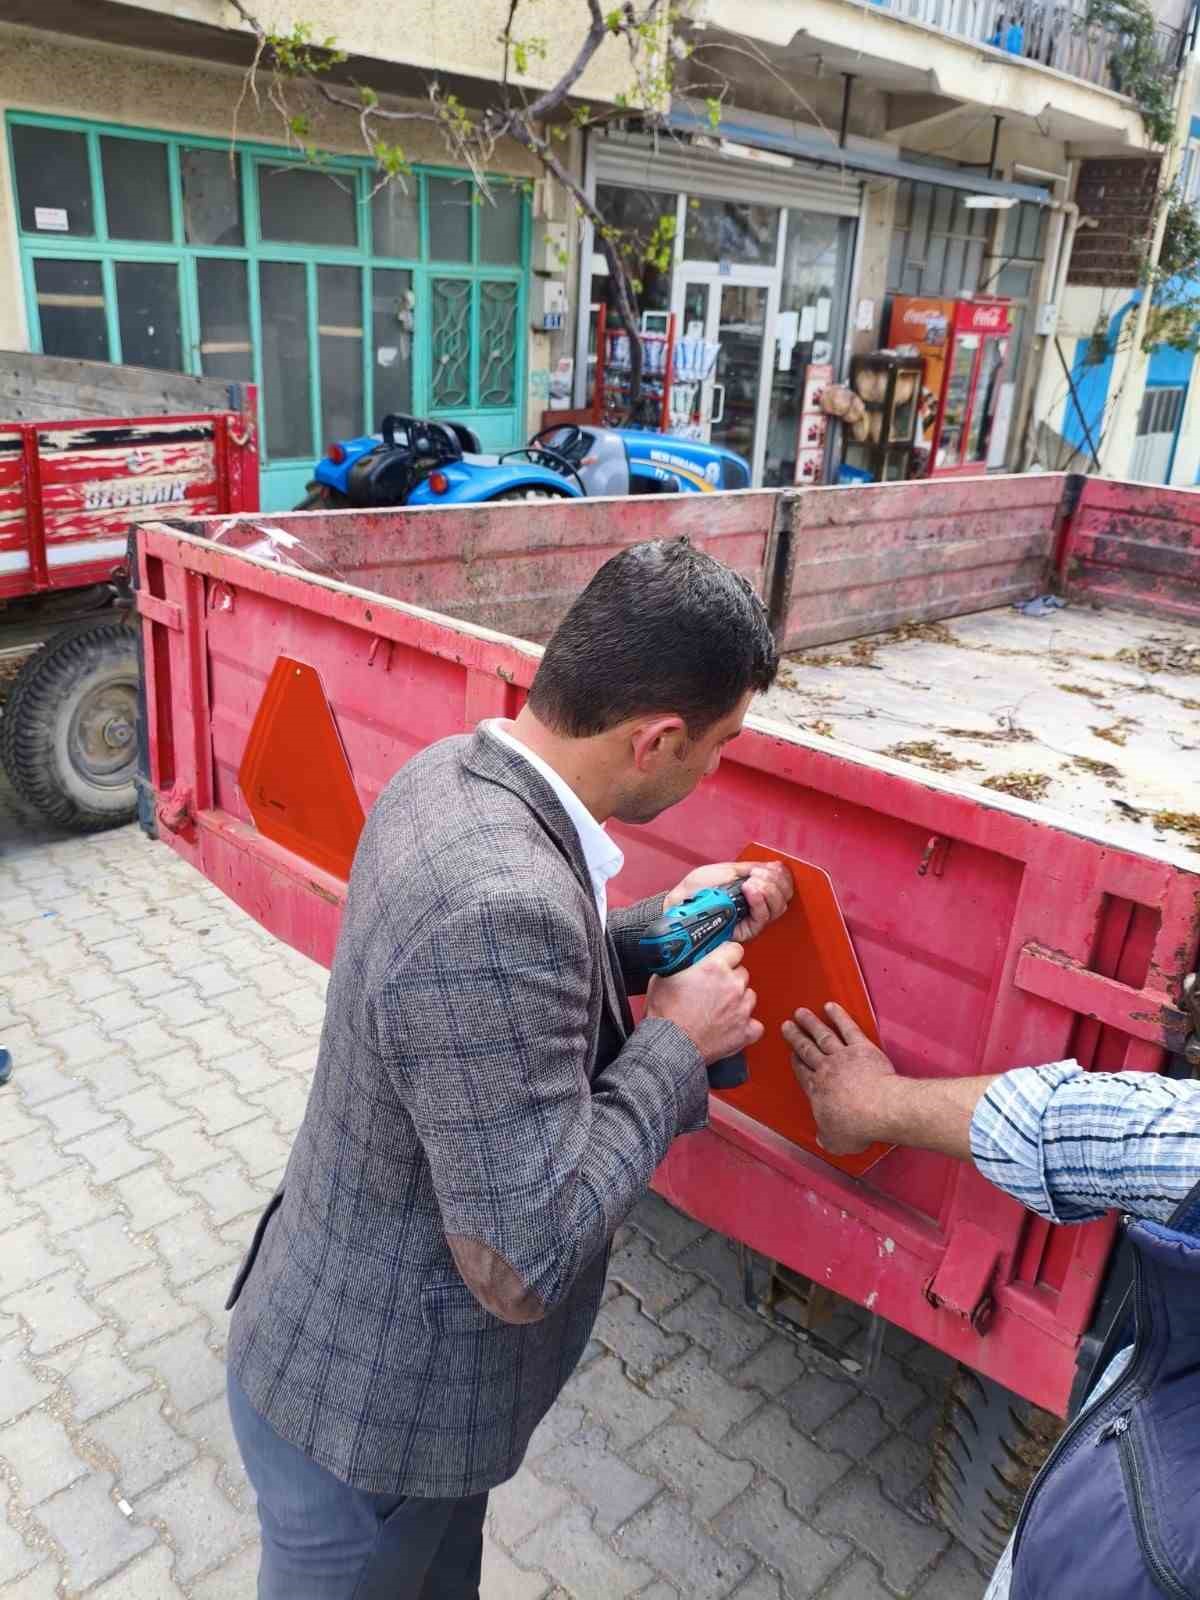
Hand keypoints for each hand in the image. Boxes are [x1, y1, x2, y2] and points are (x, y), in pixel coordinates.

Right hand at [646, 942, 762, 1065]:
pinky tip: (731, 1025)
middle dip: (730, 979)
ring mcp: (741, 1009)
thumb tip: (684, 958)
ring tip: (720, 1008)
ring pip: (750, 996)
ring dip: (738, 1000)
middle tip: (714, 989)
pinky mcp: (745, 1031)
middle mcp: (732, 986)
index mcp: (714, 968)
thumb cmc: (665, 1015)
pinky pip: (755, 1024)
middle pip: (742, 973)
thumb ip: (682, 963)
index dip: (726, 955)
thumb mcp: (664, 976)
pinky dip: (746, 1025)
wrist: (669, 1044)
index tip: (722, 960)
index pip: (734, 949)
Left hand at [663, 860, 792, 943]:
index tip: (774, 868)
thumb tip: (774, 866)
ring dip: (768, 890)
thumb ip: (751, 868)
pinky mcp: (746, 930)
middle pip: (783, 898)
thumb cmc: (698, 888)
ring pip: (777, 908)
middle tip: (758, 875)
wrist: (681, 902)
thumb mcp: (726, 870)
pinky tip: (750, 889)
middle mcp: (757, 905)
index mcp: (755, 889)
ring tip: (751, 882)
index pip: (782, 886)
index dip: (783, 876)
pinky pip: (761, 918)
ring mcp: (752, 919)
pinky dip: (758, 900)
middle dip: (776, 882)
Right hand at [783, 1004, 897, 1153]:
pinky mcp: (861, 1047)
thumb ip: (826, 1138)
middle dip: (796, 1037)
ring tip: (801, 1013)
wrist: (879, 1109)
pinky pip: (847, 1028)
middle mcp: (826, 1069)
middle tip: (787, 1026)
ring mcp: (843, 1056)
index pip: (802, 1072)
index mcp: (817, 1091)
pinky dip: (838, 1016)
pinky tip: (831, 1007)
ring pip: (822, 1035)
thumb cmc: (857, 1125)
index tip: (792, 1054)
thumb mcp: (836, 1141)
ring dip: (811, 1023)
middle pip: (807, 1049)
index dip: (796, 1062)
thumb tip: (822, 1140)